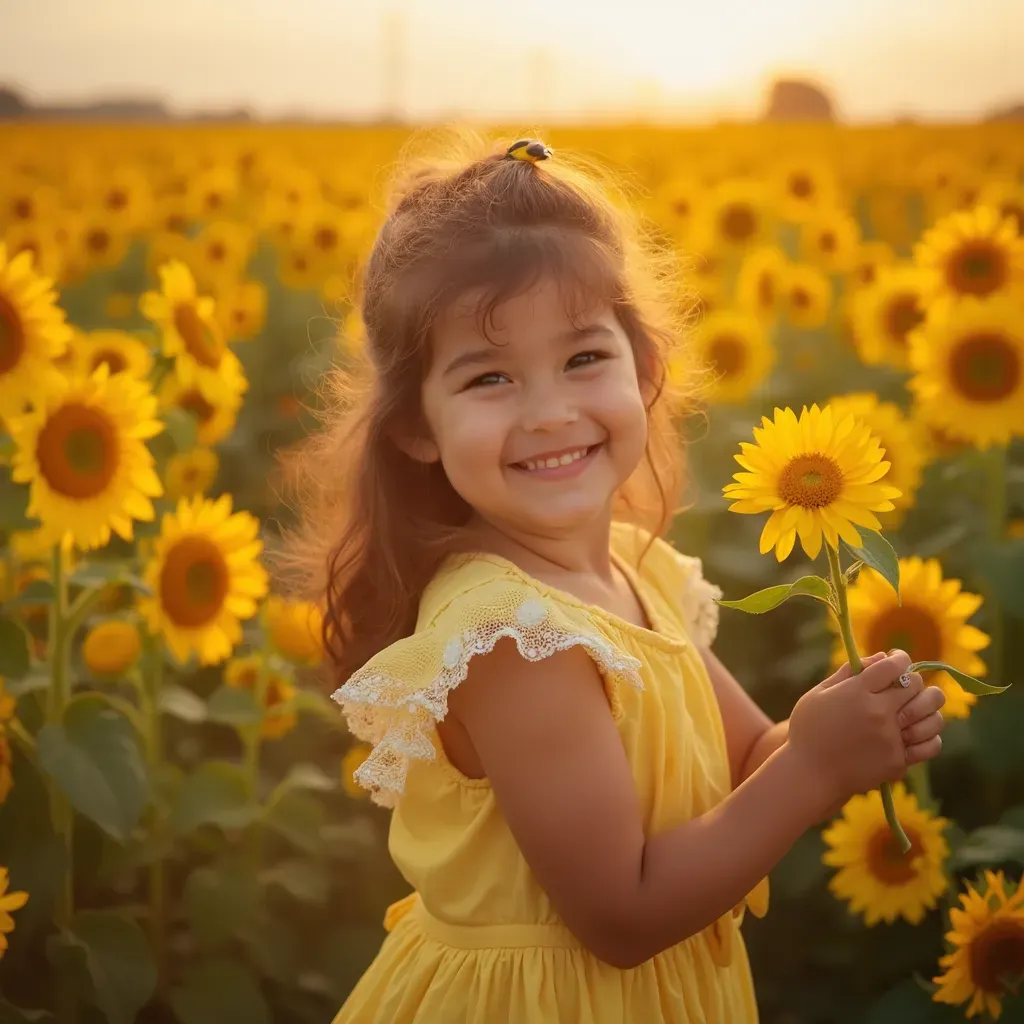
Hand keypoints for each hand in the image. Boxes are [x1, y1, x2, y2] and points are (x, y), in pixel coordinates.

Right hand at [787, 649, 944, 815]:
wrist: (809, 774)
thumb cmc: (808, 730)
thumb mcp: (818, 694)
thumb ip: (848, 673)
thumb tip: (881, 657)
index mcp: (856, 692)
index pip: (894, 666)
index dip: (901, 658)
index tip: (898, 660)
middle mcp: (878, 713)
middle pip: (916, 685)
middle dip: (914, 680)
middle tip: (905, 685)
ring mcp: (890, 738)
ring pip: (932, 714)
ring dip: (928, 707)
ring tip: (917, 708)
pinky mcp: (897, 761)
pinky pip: (930, 744)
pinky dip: (930, 735)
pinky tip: (917, 731)